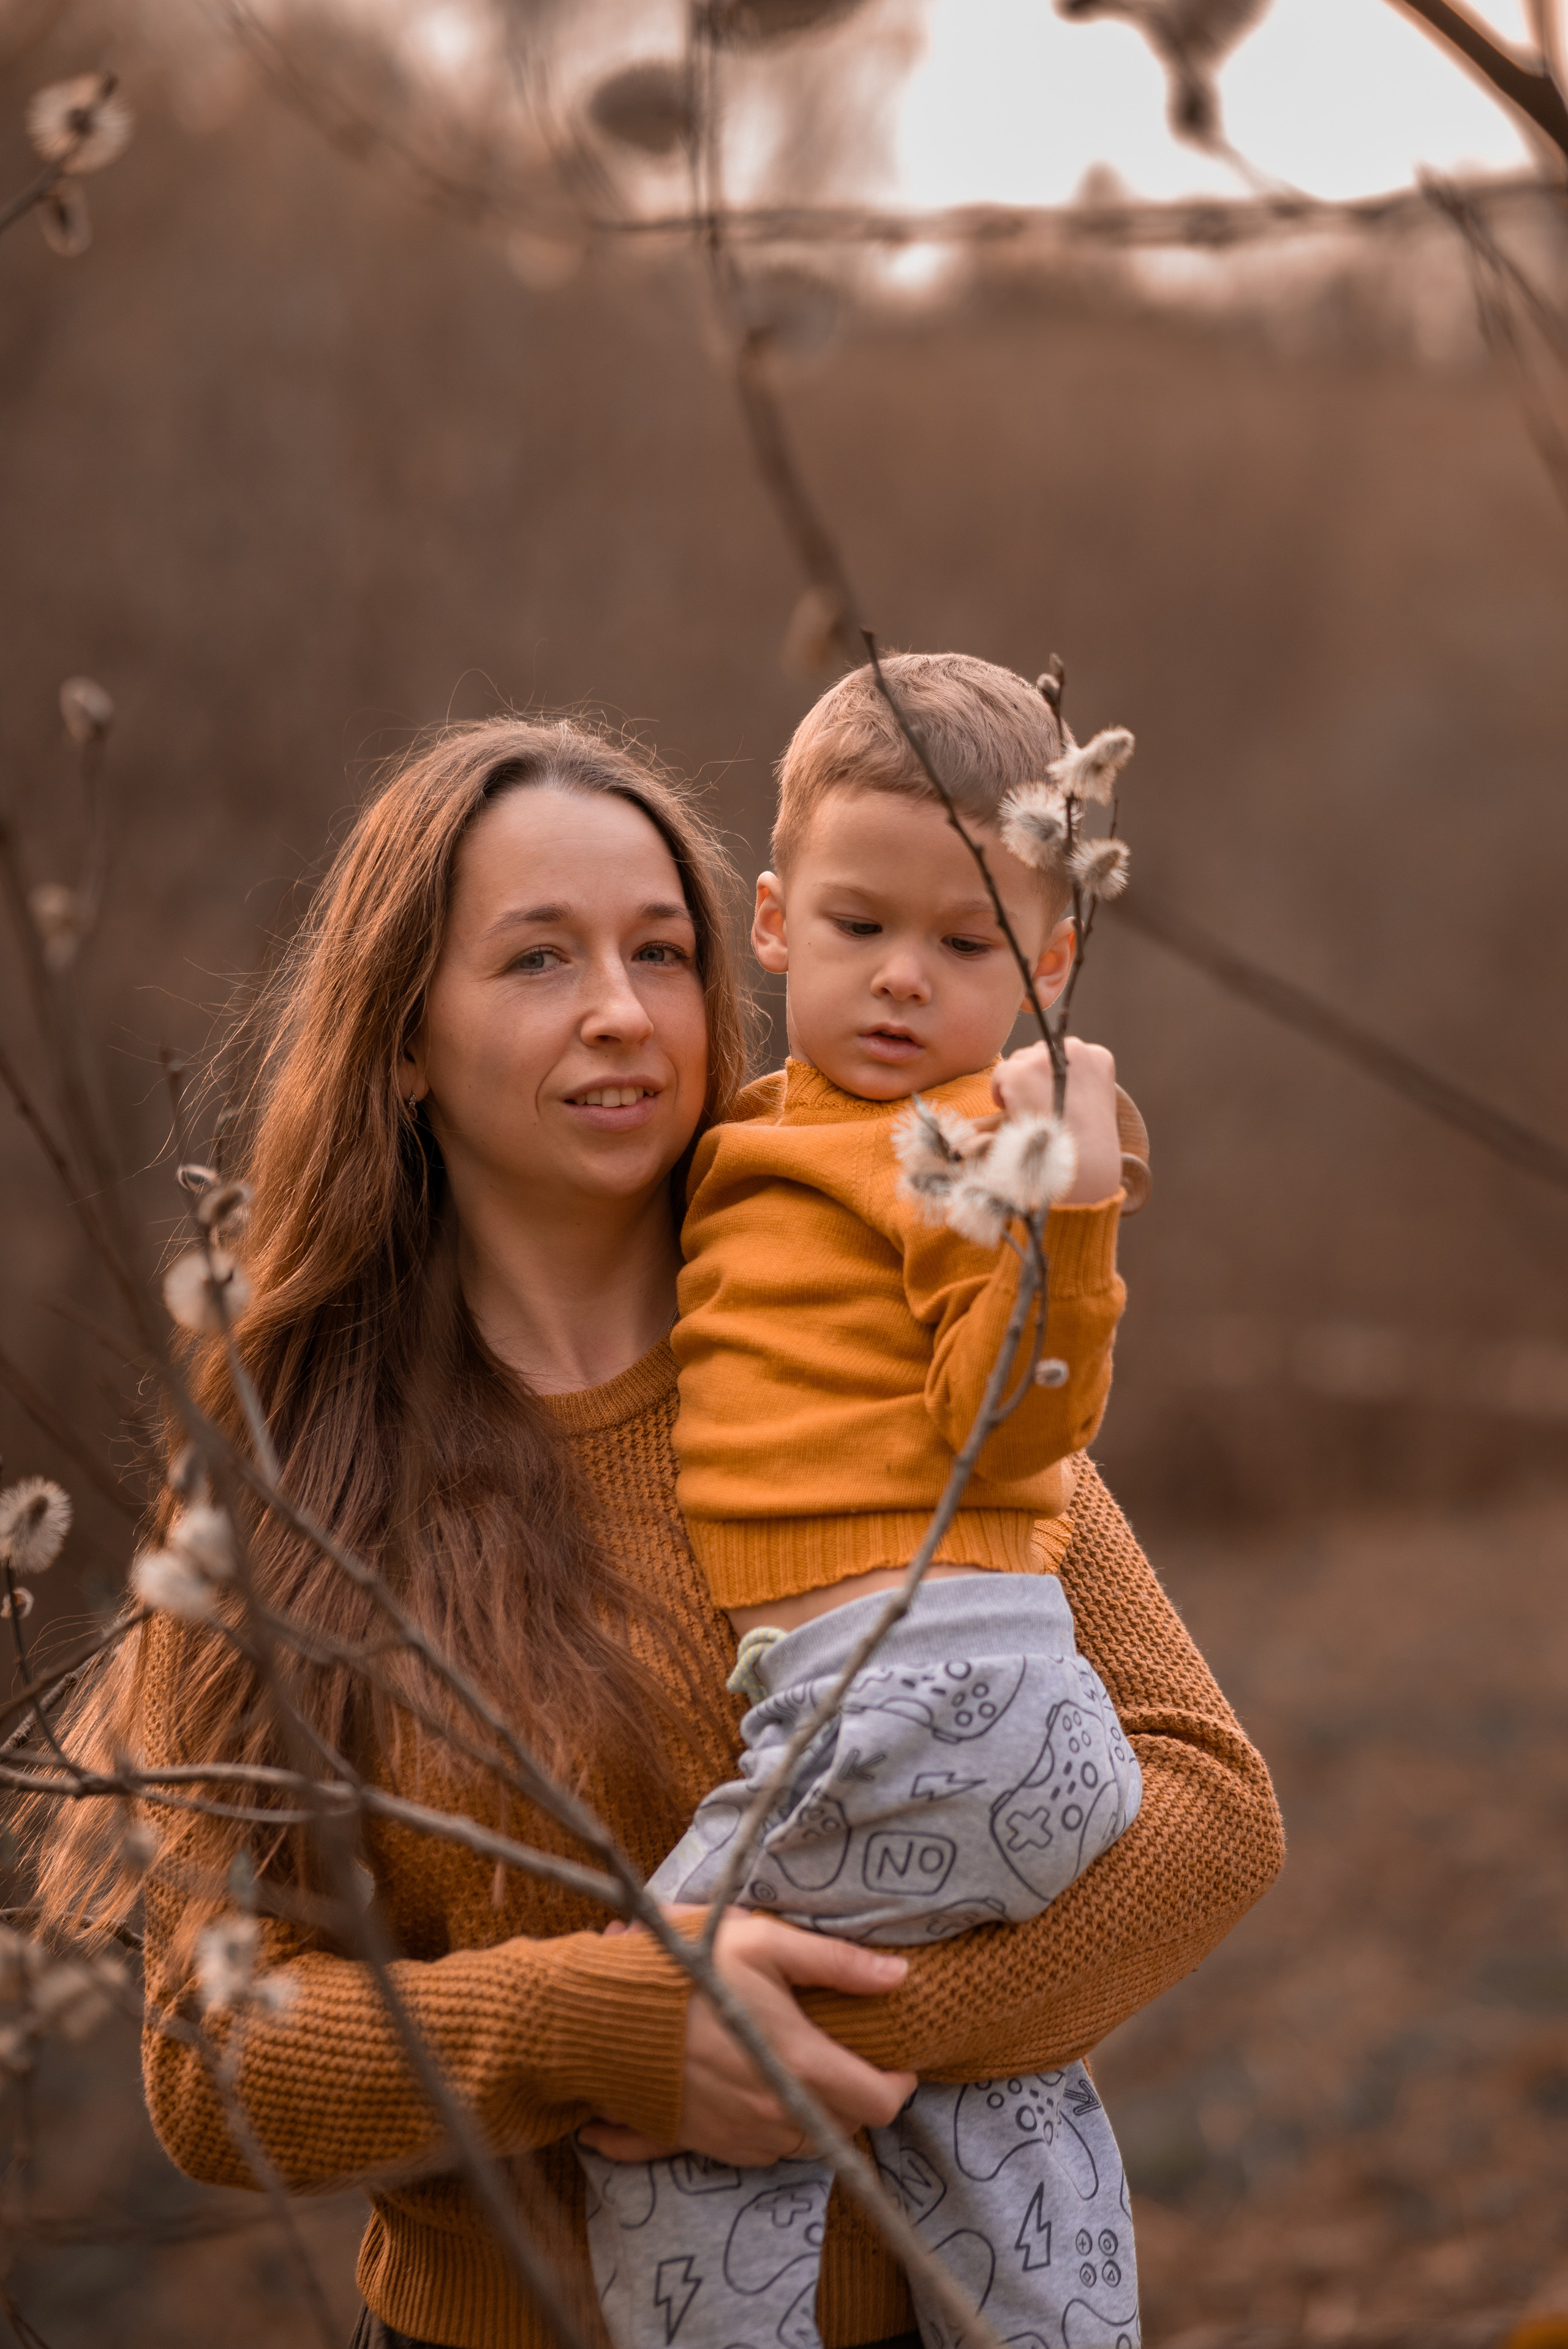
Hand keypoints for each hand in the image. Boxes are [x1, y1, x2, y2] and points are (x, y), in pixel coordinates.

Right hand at [577, 1909, 915, 2165]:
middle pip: (842, 2126)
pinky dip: (767, 2128)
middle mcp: (774, 2112)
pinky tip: (753, 2091)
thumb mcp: (764, 1943)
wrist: (600, 2018)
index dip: (898, 2084)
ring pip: (800, 2142)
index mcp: (799, 2064)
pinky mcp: (705, 2144)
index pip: (879, 2103)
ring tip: (796, 2068)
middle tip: (841, 2054)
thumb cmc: (685, 1970)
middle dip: (853, 2095)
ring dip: (810, 2112)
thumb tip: (899, 1977)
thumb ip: (836, 1962)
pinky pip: (755, 2152)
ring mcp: (739, 2135)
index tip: (895, 2060)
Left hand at [992, 1036, 1121, 1204]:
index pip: (1066, 1054)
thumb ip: (1071, 1082)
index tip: (1054, 1100)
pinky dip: (1000, 1094)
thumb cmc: (1087, 1145)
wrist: (1083, 1166)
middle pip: (1039, 1053)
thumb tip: (1041, 1077)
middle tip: (1039, 1109)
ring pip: (1018, 1062)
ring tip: (1030, 1113)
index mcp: (1098, 1057)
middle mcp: (1074, 1050)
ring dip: (1018, 1085)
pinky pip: (1000, 1074)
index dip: (1054, 1078)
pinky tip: (1014, 1113)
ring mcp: (1045, 1059)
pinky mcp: (1020, 1073)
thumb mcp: (1089, 1103)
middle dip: (1034, 1078)